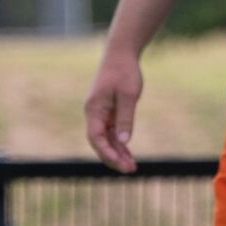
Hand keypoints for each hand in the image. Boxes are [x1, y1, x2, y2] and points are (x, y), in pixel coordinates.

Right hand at [84, 49, 144, 172]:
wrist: (121, 55)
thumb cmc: (125, 72)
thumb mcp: (129, 95)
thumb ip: (125, 117)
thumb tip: (123, 141)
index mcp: (94, 110)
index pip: (96, 137)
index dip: (106, 152)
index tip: (119, 163)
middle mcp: (94, 114)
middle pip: (100, 142)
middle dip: (113, 157)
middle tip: (130, 170)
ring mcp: (101, 114)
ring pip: (106, 139)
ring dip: (117, 153)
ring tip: (131, 167)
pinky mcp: (109, 112)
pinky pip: (112, 132)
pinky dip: (119, 143)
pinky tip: (128, 154)